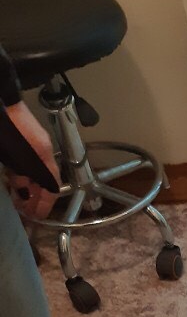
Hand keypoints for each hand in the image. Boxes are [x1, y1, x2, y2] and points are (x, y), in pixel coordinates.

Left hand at [4, 101, 59, 218]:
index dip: (45, 204)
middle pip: (43, 181)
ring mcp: (32, 144)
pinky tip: (13, 181)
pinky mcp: (20, 139)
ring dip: (26, 188)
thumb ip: (22, 178)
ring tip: (18, 199)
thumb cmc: (11, 128)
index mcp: (45, 156)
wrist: (0, 99)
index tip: (37, 217)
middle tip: (25, 211)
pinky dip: (20, 176)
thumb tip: (24, 195)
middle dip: (35, 198)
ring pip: (33, 173)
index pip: (52, 187)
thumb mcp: (19, 159)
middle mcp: (42, 151)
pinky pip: (24, 164)